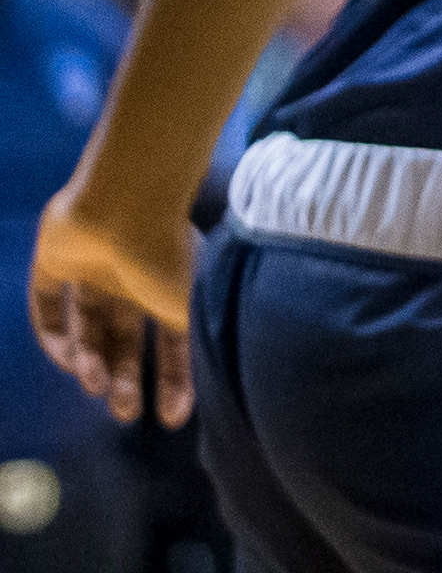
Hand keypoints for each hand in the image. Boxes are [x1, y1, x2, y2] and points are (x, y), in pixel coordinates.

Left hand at [30, 180, 193, 427]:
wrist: (123, 203)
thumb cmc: (164, 254)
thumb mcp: (193, 304)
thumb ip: (197, 345)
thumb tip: (212, 385)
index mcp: (168, 284)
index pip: (170, 341)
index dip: (172, 380)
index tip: (173, 419)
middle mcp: (129, 279)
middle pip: (123, 341)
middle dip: (124, 381)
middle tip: (124, 412)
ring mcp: (90, 270)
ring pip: (85, 330)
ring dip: (90, 364)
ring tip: (93, 382)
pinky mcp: (54, 263)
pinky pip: (47, 309)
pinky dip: (55, 339)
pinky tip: (69, 359)